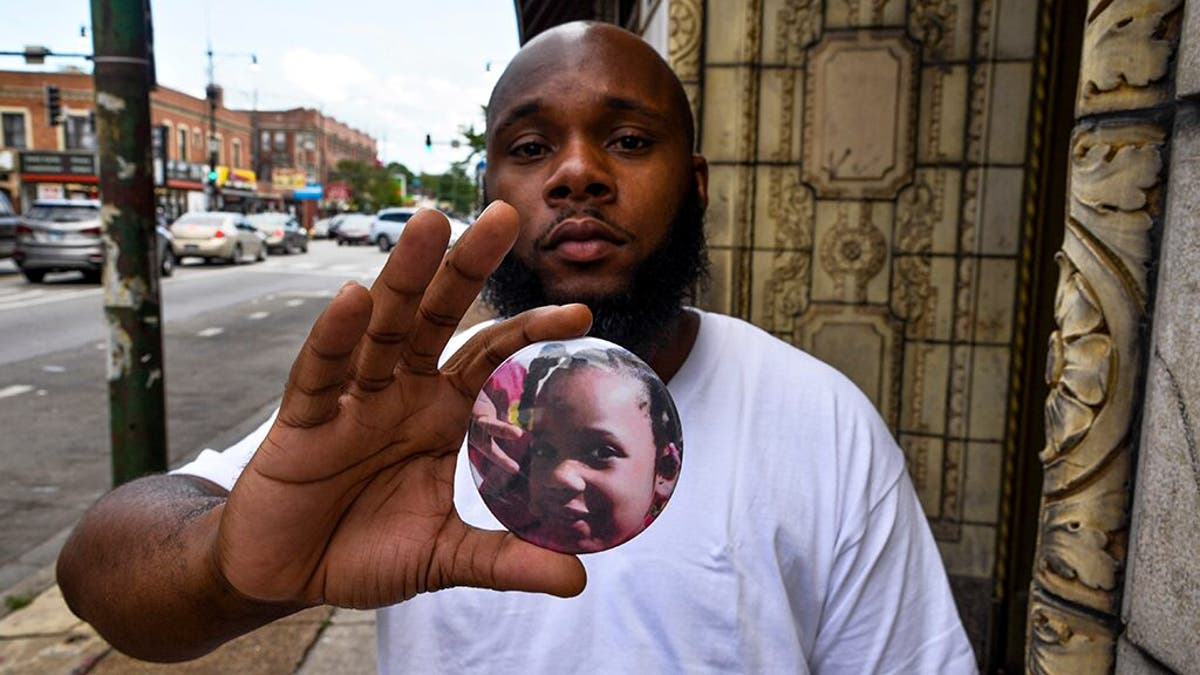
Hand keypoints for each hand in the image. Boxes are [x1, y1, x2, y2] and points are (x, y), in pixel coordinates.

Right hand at [214, 202, 590, 609]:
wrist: (286, 574)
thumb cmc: (365, 550)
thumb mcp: (444, 557)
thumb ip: (504, 560)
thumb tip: (578, 579)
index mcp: (438, 411)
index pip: (489, 355)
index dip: (529, 329)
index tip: (581, 311)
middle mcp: (398, 391)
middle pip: (437, 316)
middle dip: (468, 266)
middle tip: (505, 214)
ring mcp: (350, 399)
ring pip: (380, 326)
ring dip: (404, 276)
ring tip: (432, 222)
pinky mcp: (302, 420)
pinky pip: (320, 372)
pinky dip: (333, 336)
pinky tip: (351, 298)